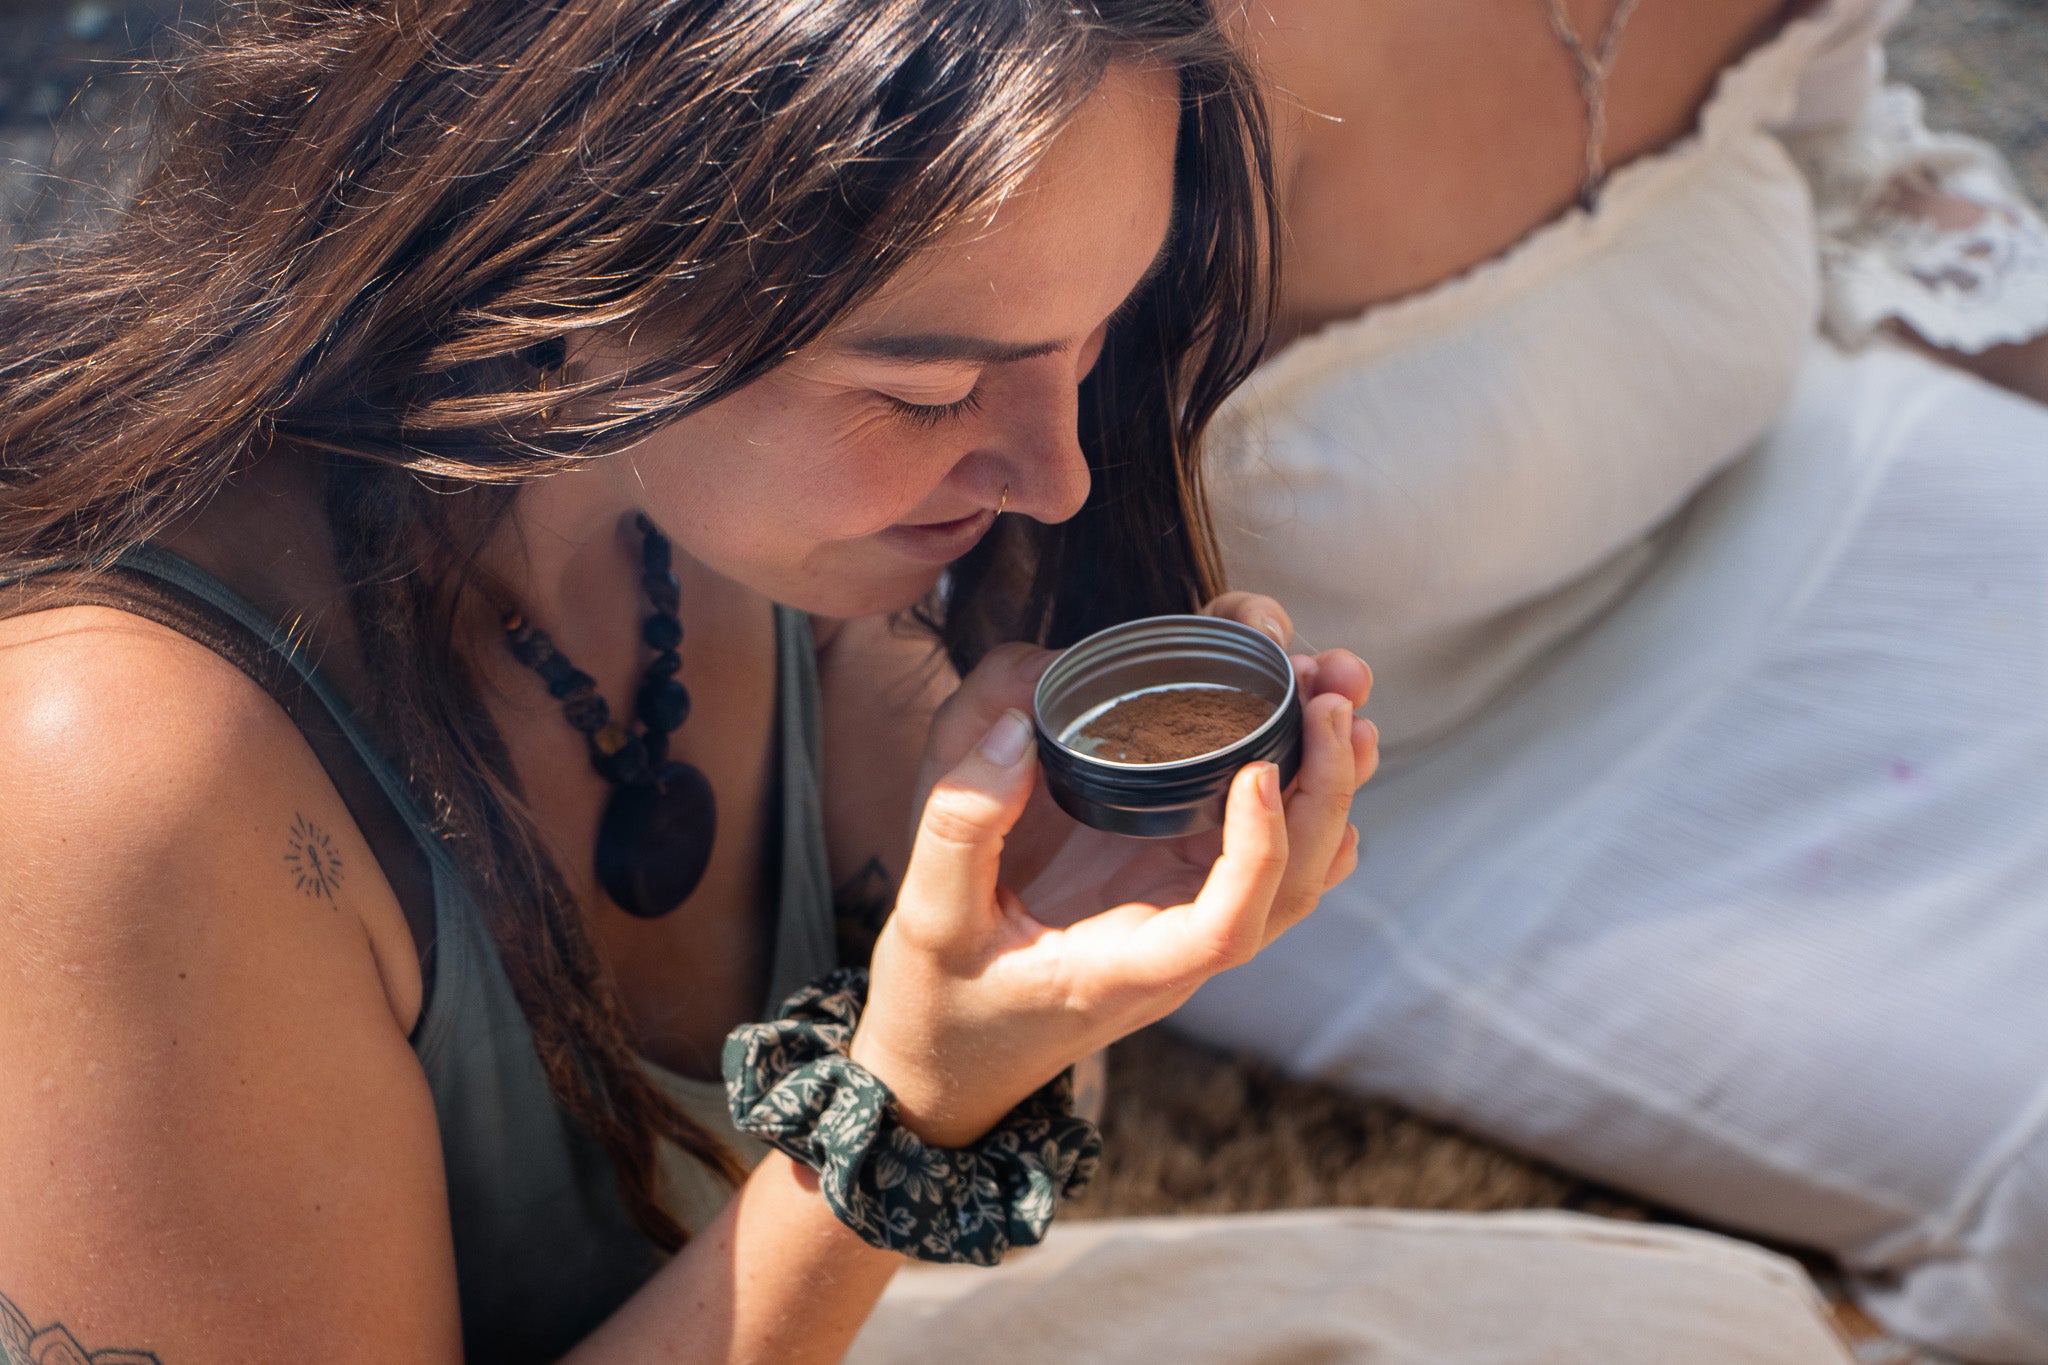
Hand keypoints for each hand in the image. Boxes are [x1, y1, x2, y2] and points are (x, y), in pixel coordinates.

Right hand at [854, 595, 1374, 1147]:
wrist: (953, 1058)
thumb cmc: (943, 997)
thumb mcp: (927, 914)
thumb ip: (961, 822)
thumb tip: (1019, 726)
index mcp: (1127, 969)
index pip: (1226, 925)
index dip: (1260, 848)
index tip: (1258, 768)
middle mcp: (1180, 954)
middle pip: (1294, 883)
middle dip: (1327, 784)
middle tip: (1331, 690)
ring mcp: (1189, 926)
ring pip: (1299, 868)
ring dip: (1331, 782)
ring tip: (1340, 692)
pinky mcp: (1179, 899)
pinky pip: (1266, 858)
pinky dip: (1303, 800)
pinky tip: (1312, 745)